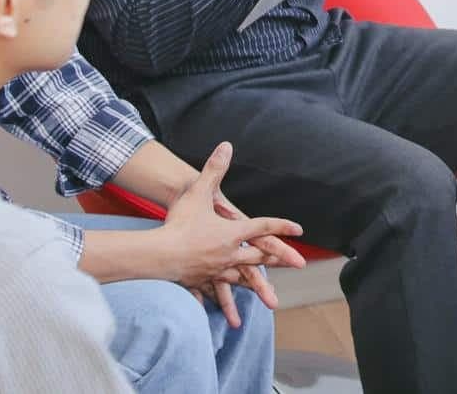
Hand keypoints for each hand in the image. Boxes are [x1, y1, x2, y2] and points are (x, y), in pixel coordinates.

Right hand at [154, 143, 301, 305]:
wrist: (157, 255)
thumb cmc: (179, 223)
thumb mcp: (198, 193)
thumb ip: (213, 170)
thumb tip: (226, 145)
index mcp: (233, 233)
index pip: (264, 227)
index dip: (283, 226)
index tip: (299, 230)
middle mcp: (229, 254)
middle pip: (259, 258)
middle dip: (278, 259)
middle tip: (295, 263)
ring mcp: (215, 271)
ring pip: (241, 279)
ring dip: (255, 284)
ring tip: (266, 293)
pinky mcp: (200, 282)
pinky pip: (214, 292)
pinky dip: (219, 300)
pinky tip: (221, 309)